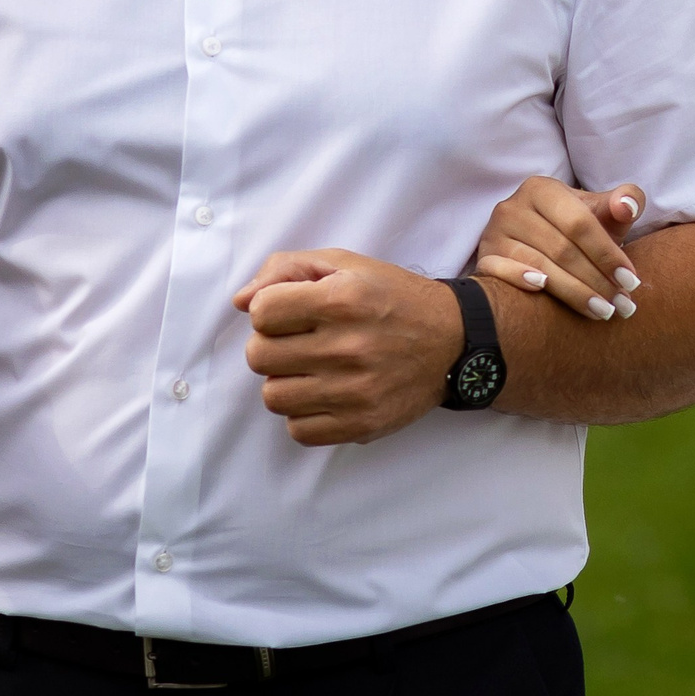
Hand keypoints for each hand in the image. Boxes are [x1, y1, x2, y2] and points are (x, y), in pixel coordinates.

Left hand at [232, 250, 463, 445]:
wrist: (454, 341)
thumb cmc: (393, 298)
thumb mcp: (346, 265)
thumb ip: (287, 269)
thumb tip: (240, 302)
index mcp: (342, 299)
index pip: (261, 312)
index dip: (270, 310)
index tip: (292, 311)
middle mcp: (348, 347)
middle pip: (259, 357)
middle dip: (272, 346)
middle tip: (299, 341)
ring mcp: (355, 391)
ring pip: (274, 397)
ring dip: (286, 382)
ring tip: (311, 369)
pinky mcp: (362, 424)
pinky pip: (299, 430)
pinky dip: (304, 414)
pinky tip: (324, 395)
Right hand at [473, 175, 645, 320]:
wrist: (537, 242)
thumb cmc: (577, 230)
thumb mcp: (600, 213)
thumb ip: (622, 203)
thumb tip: (627, 206)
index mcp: (542, 189)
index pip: (580, 223)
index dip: (607, 253)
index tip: (631, 281)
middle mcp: (513, 206)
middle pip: (561, 249)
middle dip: (596, 280)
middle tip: (622, 306)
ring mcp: (494, 232)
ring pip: (538, 265)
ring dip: (574, 292)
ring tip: (603, 311)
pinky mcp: (483, 257)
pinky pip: (500, 272)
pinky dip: (520, 281)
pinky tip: (545, 295)